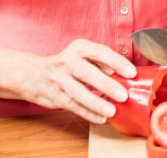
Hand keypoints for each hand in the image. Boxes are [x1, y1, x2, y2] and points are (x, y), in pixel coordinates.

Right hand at [20, 39, 136, 123]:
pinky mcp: (54, 96)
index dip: (117, 62)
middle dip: (106, 85)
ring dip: (96, 103)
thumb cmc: (67, 64)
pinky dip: (88, 113)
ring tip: (112, 111)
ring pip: (78, 93)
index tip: (132, 73)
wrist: (34, 74)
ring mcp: (58, 79)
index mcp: (79, 48)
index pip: (100, 52)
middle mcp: (67, 62)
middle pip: (87, 73)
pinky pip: (72, 106)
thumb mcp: (83, 55)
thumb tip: (123, 74)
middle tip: (123, 95)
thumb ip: (102, 62)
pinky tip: (101, 118)